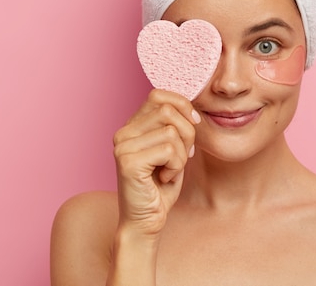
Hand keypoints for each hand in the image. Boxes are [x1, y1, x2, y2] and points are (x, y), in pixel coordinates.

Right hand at [112, 89, 198, 236]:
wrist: (145, 221)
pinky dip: (176, 166)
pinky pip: (168, 150)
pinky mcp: (128, 161)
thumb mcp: (173, 149)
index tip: (193, 124)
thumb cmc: (160, 187)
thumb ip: (176, 125)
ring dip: (180, 155)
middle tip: (181, 157)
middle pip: (169, 111)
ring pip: (171, 131)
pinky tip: (163, 179)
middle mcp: (123, 132)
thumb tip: (192, 107)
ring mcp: (122, 146)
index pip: (159, 94)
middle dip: (187, 134)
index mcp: (132, 125)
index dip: (182, 106)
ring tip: (169, 170)